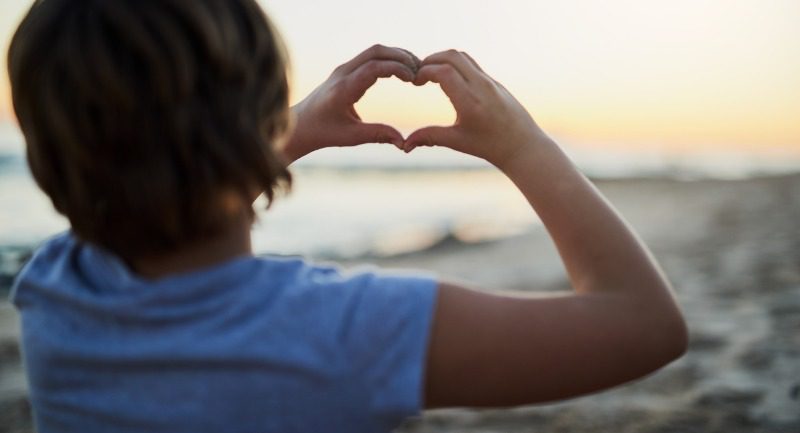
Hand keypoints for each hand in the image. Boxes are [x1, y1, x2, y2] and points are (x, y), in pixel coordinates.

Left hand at [280, 44, 419, 161]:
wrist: (299, 125)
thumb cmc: (323, 132)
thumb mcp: (351, 137)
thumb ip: (378, 135)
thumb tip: (403, 142)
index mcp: (344, 87)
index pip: (375, 67)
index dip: (397, 68)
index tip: (414, 80)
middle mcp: (343, 72)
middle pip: (376, 51)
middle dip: (401, 56)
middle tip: (421, 70)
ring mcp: (343, 69)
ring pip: (373, 51)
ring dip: (395, 55)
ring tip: (415, 70)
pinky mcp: (345, 71)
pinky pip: (369, 57)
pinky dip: (387, 59)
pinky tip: (400, 71)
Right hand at [404, 50, 549, 168]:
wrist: (522, 146)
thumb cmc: (490, 146)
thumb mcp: (457, 142)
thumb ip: (430, 137)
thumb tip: (405, 145)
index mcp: (470, 101)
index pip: (444, 72)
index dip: (425, 72)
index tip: (415, 82)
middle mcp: (481, 86)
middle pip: (452, 56)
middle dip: (431, 60)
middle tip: (419, 75)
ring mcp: (490, 81)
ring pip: (462, 56)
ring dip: (443, 59)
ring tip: (431, 75)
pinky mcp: (494, 82)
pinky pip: (471, 64)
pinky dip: (455, 65)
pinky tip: (447, 80)